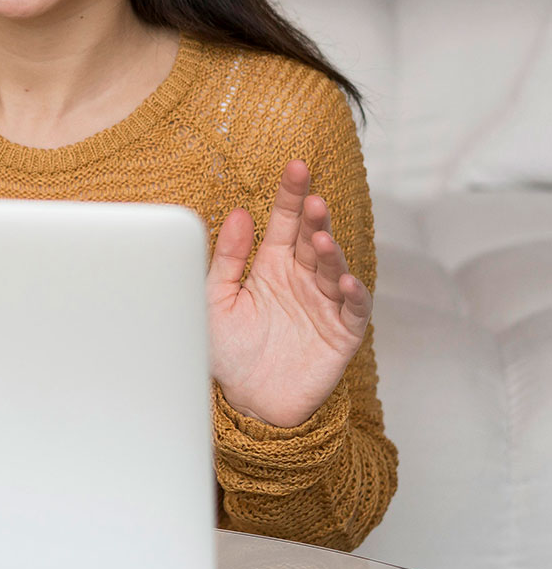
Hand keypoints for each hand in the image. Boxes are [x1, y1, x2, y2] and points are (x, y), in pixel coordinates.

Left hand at [206, 159, 372, 428]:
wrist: (246, 403)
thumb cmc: (228, 350)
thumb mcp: (215, 299)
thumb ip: (227, 258)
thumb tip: (238, 214)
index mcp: (270, 265)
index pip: (284, 222)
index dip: (290, 194)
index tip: (295, 165)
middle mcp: (300, 278)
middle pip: (311, 238)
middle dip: (313, 217)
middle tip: (311, 199)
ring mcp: (324, 303)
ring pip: (332, 267)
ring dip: (329, 251)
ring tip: (319, 239)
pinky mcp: (341, 333)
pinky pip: (353, 308)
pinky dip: (352, 293)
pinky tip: (344, 279)